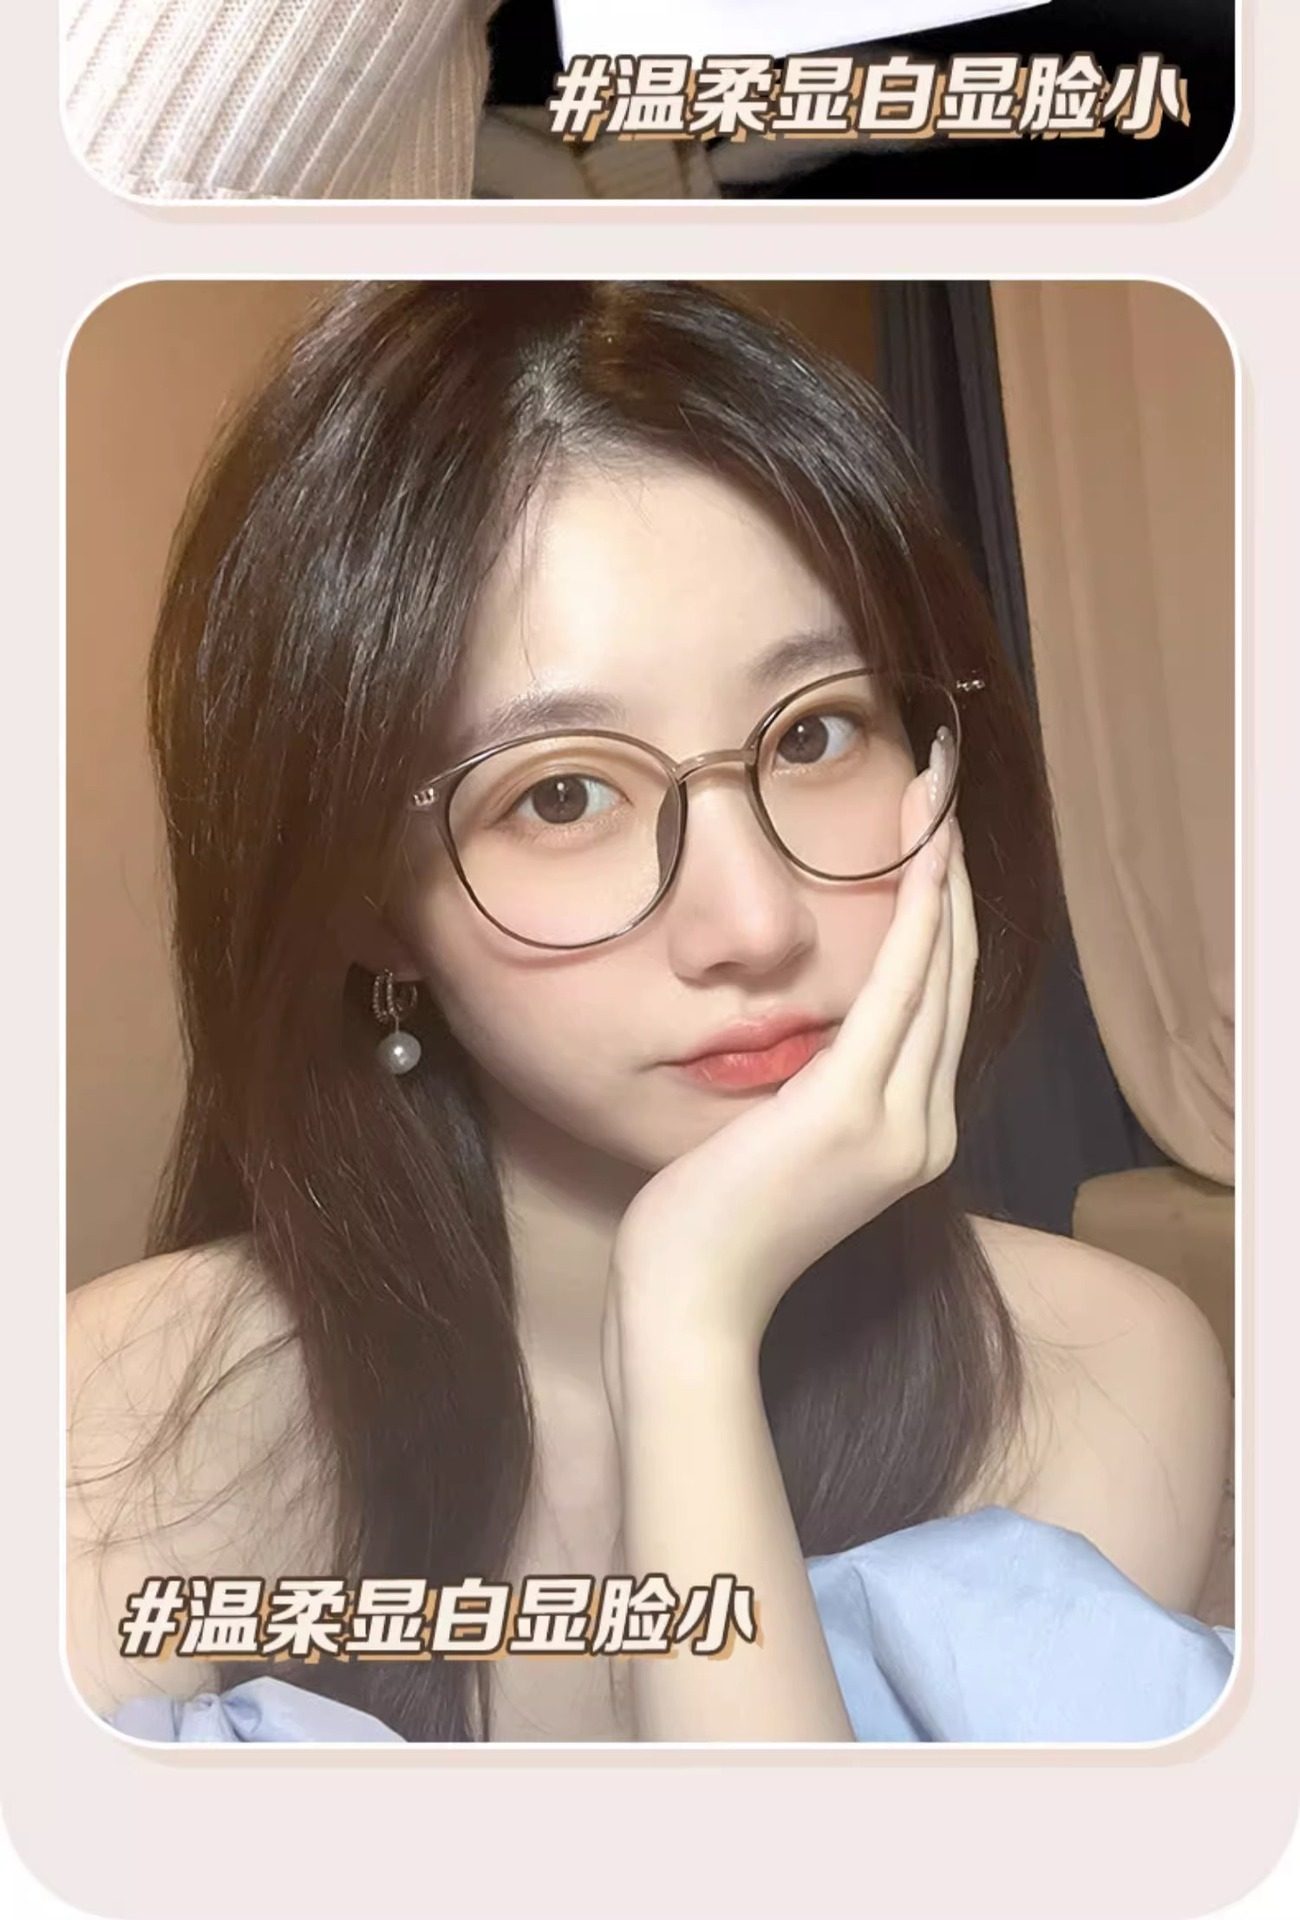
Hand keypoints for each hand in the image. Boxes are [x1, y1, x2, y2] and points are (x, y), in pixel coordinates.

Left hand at [607, 753, 976, 1358]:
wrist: (690, 1304)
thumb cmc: (711, 1228)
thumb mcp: (775, 1145)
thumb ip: (812, 1090)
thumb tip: (807, 1037)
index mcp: (909, 1136)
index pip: (936, 1009)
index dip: (943, 922)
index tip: (932, 849)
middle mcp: (923, 1129)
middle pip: (951, 981)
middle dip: (949, 883)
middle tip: (939, 796)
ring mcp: (897, 1124)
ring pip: (936, 975)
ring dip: (941, 882)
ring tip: (935, 804)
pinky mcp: (851, 1112)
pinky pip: (898, 994)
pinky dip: (917, 923)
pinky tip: (925, 866)